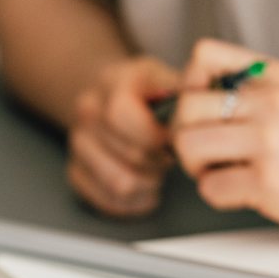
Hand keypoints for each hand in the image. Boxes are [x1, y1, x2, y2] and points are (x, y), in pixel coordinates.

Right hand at [67, 56, 179, 216]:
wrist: (110, 97)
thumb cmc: (147, 92)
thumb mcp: (168, 76)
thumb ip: (187, 88)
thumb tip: (203, 93)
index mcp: (111, 82)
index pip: (121, 114)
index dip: (154, 135)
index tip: (173, 140)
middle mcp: (87, 111)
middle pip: (129, 155)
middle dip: (160, 162)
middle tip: (169, 157)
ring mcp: (78, 143)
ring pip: (120, 184)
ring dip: (149, 184)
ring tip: (158, 172)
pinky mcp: (75, 172)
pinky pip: (109, 201)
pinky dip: (134, 202)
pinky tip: (146, 188)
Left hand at [171, 39, 278, 232]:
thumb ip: (257, 87)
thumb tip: (202, 92)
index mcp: (276, 76)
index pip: (203, 55)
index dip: (188, 84)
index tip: (201, 110)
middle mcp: (270, 103)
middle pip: (185, 107)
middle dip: (186, 135)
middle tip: (205, 152)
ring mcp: (268, 143)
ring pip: (188, 146)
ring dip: (195, 167)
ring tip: (221, 172)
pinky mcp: (266, 183)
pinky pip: (210, 188)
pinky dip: (217, 195)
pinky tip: (241, 192)